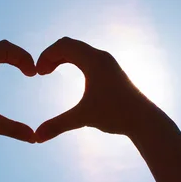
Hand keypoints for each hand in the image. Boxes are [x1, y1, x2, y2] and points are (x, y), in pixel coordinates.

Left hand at [0, 40, 36, 142]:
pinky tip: (3, 74)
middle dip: (19, 56)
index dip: (23, 58)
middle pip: (0, 47)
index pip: (5, 49)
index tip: (34, 74)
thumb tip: (34, 138)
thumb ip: (11, 128)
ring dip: (9, 57)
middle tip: (32, 72)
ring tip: (24, 70)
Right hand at [35, 37, 165, 141]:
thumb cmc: (115, 115)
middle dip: (51, 55)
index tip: (37, 73)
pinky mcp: (110, 69)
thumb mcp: (83, 118)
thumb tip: (36, 137)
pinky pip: (86, 56)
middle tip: (40, 72)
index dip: (45, 56)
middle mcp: (100, 56)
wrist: (144, 119)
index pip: (63, 46)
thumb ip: (58, 125)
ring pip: (78, 49)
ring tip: (49, 72)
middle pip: (69, 44)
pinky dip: (72, 60)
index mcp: (93, 61)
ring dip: (61, 57)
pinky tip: (67, 74)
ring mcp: (107, 62)